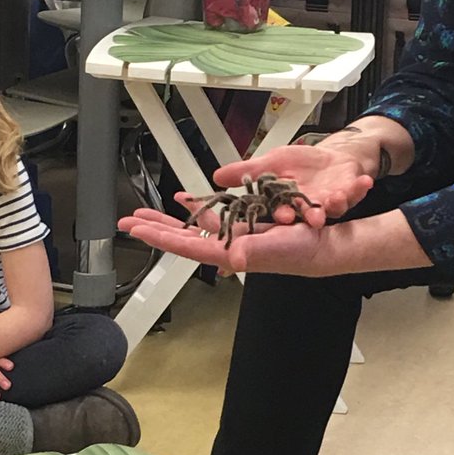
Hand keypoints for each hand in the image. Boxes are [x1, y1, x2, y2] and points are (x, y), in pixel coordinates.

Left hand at [117, 209, 330, 274]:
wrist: (325, 245)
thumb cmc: (305, 250)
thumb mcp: (280, 247)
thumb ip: (255, 251)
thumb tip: (232, 256)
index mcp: (230, 251)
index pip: (186, 246)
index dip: (159, 237)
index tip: (136, 229)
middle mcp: (227, 245)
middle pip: (182, 237)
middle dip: (155, 228)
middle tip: (128, 221)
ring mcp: (235, 236)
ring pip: (193, 226)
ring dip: (169, 219)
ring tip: (147, 212)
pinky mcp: (246, 225)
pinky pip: (214, 215)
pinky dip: (197, 207)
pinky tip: (187, 199)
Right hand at [206, 141, 375, 225]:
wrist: (332, 158)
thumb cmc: (301, 163)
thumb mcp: (269, 162)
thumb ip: (245, 171)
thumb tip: (216, 177)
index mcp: (287, 202)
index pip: (281, 210)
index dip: (283, 215)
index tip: (284, 216)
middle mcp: (308, 206)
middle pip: (308, 214)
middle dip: (311, 215)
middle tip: (314, 217)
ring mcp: (329, 202)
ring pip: (332, 208)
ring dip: (336, 204)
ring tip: (338, 198)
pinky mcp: (348, 194)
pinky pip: (355, 193)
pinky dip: (360, 188)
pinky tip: (364, 182)